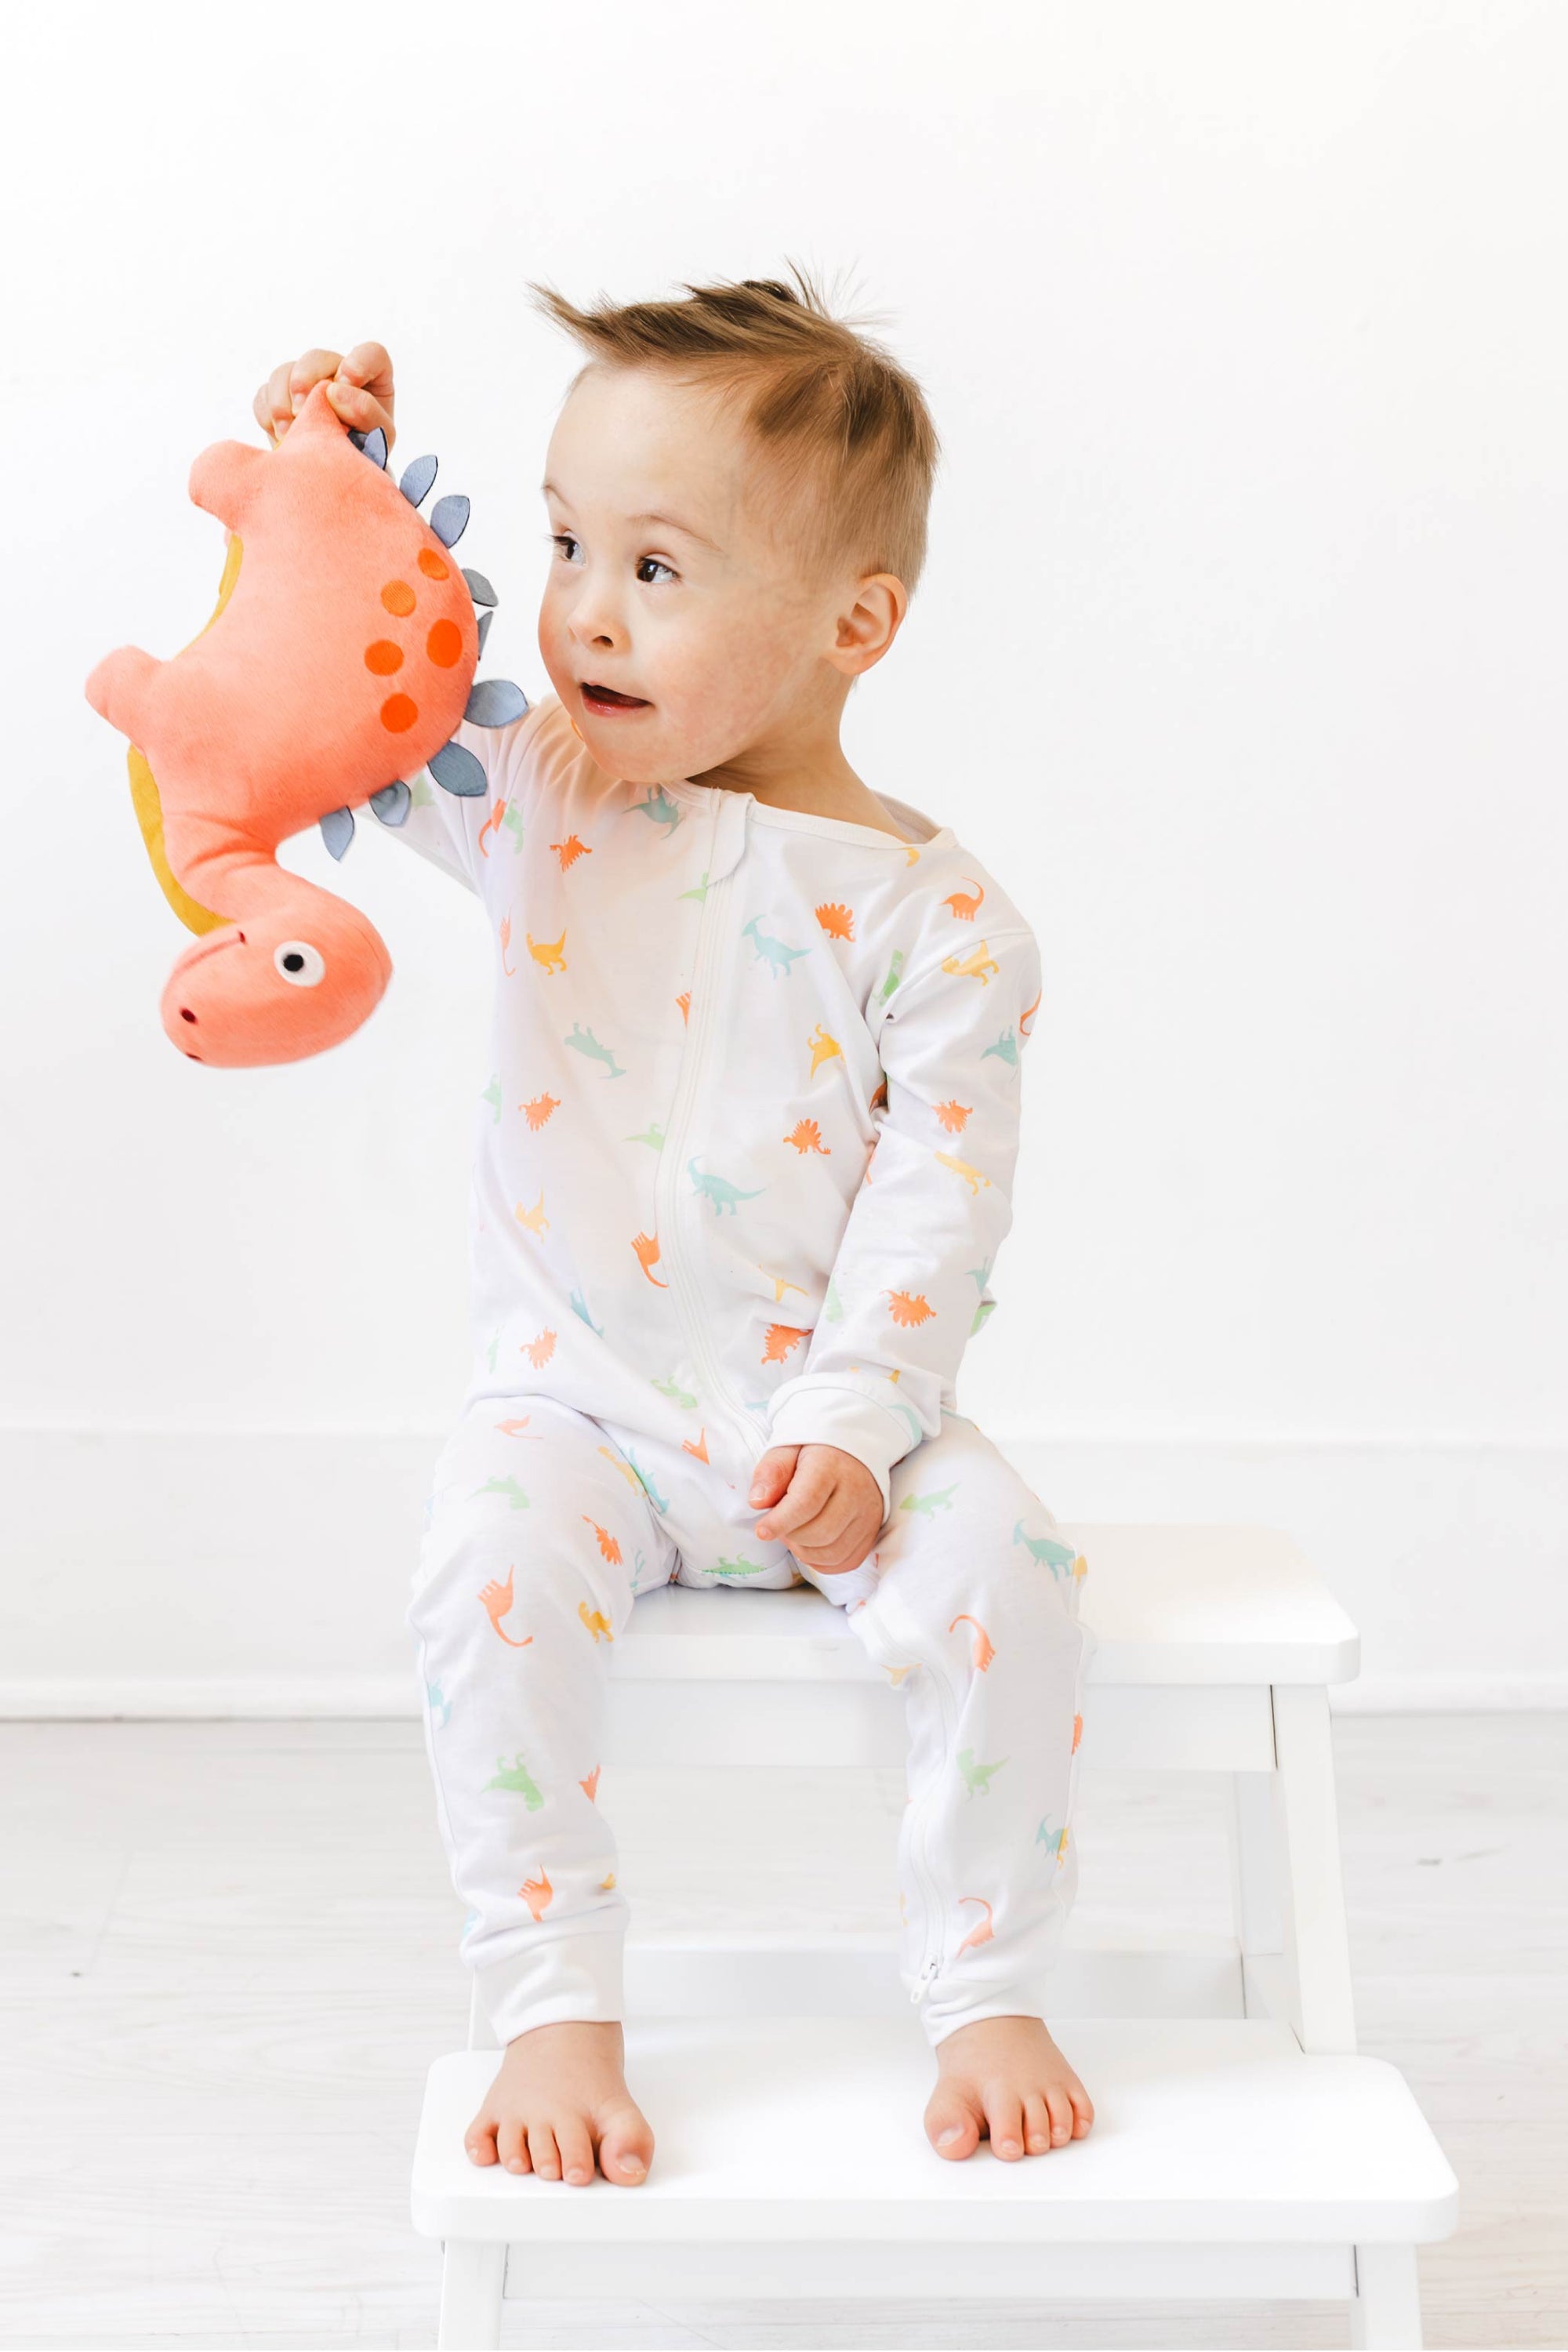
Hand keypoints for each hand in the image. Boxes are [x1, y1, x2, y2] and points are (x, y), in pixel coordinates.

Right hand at [252, 341, 395, 450]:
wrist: (342, 479)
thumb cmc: (369, 454)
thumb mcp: (380, 437)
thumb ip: (366, 411)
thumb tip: (333, 391)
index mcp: (371, 378)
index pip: (370, 353)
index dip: (357, 364)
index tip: (347, 384)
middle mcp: (336, 374)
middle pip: (315, 357)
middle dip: (303, 381)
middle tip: (301, 411)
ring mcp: (306, 384)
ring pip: (283, 373)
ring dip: (281, 403)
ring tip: (289, 434)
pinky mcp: (281, 400)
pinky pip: (264, 395)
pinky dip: (268, 416)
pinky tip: (282, 437)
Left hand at [749, 1444, 884, 1573]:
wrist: (854, 1451)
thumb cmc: (815, 1452)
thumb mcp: (787, 1448)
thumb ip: (771, 1471)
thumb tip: (758, 1501)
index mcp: (831, 1465)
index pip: (806, 1503)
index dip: (780, 1522)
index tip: (762, 1531)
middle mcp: (856, 1491)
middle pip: (819, 1533)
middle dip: (790, 1535)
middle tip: (780, 1522)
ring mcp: (868, 1514)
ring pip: (832, 1552)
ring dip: (804, 1550)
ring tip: (794, 1531)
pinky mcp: (872, 1531)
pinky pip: (846, 1562)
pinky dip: (822, 1561)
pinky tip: (810, 1543)